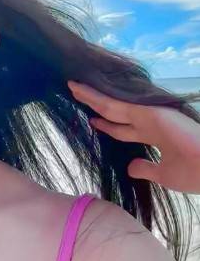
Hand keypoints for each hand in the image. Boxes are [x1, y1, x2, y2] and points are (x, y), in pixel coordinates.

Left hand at [67, 81, 199, 194]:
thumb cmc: (194, 174)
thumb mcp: (163, 174)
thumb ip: (146, 168)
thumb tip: (131, 167)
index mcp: (154, 135)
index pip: (123, 128)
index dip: (106, 125)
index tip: (91, 121)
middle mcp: (149, 121)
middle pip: (113, 110)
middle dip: (94, 103)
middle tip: (74, 92)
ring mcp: (148, 114)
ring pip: (110, 103)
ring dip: (90, 95)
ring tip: (72, 85)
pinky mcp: (148, 111)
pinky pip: (115, 103)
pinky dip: (97, 96)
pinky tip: (83, 90)